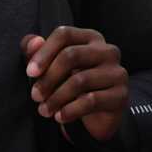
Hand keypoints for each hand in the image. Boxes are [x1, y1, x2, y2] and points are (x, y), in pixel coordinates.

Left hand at [21, 26, 128, 141]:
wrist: (96, 115)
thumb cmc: (71, 83)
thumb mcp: (50, 66)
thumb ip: (36, 51)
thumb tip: (33, 42)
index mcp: (91, 37)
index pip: (64, 34)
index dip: (44, 52)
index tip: (30, 72)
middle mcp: (108, 51)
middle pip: (71, 55)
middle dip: (48, 78)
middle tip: (35, 95)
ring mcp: (117, 73)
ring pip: (80, 81)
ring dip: (56, 98)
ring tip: (44, 110)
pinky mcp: (121, 96)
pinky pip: (91, 101)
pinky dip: (70, 111)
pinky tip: (59, 117)